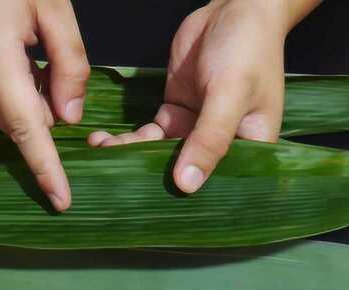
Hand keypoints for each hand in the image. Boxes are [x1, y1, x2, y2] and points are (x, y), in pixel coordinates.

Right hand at [0, 0, 89, 210]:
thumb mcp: (53, 8)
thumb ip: (71, 65)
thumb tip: (70, 118)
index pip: (27, 128)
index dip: (46, 168)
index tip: (61, 201)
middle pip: (14, 124)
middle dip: (38, 109)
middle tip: (43, 67)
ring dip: (15, 99)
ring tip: (16, 54)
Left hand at [89, 0, 319, 192]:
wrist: (236, 9)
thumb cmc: (247, 51)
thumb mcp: (230, 94)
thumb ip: (209, 139)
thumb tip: (186, 185)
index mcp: (248, 149)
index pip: (216, 185)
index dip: (186, 199)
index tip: (151, 210)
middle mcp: (220, 145)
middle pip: (183, 172)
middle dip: (147, 177)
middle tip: (111, 181)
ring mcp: (194, 128)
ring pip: (159, 154)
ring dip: (130, 153)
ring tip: (100, 150)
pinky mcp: (175, 112)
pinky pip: (150, 133)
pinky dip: (128, 137)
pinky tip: (105, 140)